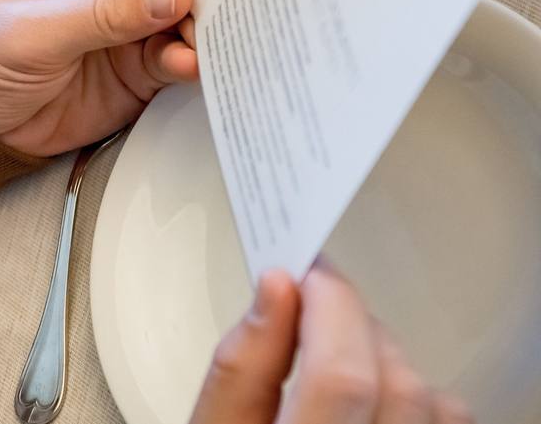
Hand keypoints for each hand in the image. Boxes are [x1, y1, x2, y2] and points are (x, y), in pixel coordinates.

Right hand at [191, 266, 471, 422]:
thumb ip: (238, 365)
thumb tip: (275, 289)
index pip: (339, 377)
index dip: (328, 307)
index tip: (306, 271)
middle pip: (394, 383)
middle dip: (352, 323)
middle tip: (311, 301)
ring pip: (434, 402)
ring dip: (388, 357)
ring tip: (338, 350)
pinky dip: (419, 397)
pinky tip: (377, 395)